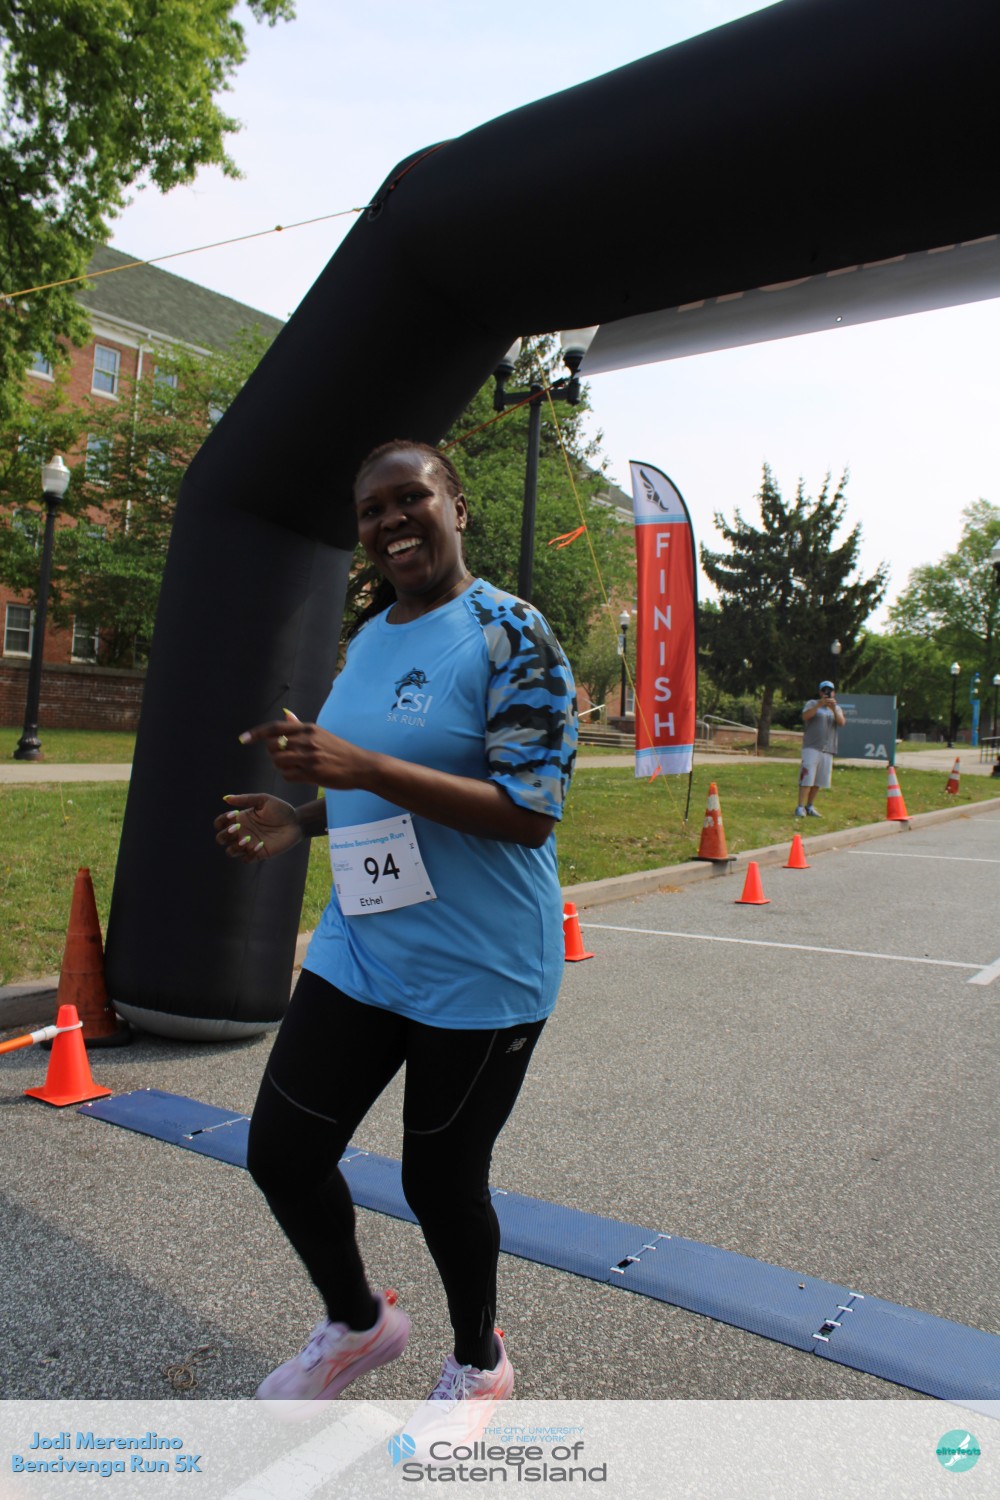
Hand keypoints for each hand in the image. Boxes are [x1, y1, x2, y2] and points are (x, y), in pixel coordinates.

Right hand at [214, 794, 303, 861]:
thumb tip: (226, 798)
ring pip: (230, 851)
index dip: (221, 821)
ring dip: (235, 846)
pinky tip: (260, 845)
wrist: (296, 822)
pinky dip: (249, 854)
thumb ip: (245, 799)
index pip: (220, 823)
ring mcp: (248, 844)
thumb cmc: (280, 810)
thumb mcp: (263, 800)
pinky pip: (245, 859)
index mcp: (240, 819)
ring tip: (247, 839)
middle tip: (238, 828)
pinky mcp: (258, 854)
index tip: (234, 815)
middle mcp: (241, 833)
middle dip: (225, 834)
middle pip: (220, 839)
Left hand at [238, 713, 366, 788]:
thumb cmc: (340, 750)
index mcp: (308, 729)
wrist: (362, 766)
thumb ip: (300, 727)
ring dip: (281, 766)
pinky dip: (289, 776)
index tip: (243, 739)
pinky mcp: (312, 773)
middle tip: (285, 758)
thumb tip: (286, 715)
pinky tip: (300, 775)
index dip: (256, 733)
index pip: (275, 728)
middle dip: (274, 754)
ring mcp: (309, 758)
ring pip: (278, 762)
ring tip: (294, 767)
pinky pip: (287, 776)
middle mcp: (307, 741)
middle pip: (273, 747)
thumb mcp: (321, 734)